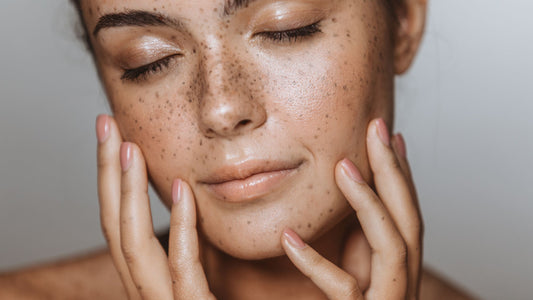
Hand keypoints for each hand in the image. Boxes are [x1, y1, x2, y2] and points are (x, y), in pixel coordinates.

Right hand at [96, 115, 214, 298]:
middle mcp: (150, 296)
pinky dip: (181, 230)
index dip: (113, 183)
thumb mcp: (210, 276)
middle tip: (104, 125)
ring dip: (128, 195)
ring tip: (128, 147)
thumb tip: (190, 197)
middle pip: (116, 230)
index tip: (116, 139)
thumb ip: (197, 246)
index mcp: (152, 284)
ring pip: (134, 250)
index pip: (123, 228)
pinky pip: (184, 274)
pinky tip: (184, 190)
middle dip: (107, 176)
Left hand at [281, 118, 422, 299]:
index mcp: (394, 269)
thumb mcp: (349, 275)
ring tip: (343, 168)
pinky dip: (317, 265)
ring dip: (370, 204)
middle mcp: (400, 284)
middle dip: (396, 173)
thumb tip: (341, 204)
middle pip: (410, 221)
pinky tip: (288, 241)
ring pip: (393, 247)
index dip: (402, 174)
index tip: (391, 136)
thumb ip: (350, 246)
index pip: (405, 214)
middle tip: (380, 129)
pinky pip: (344, 291)